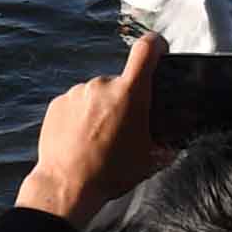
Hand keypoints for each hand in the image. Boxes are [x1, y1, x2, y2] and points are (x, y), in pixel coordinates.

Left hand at [15, 46, 169, 225]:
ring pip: (97, 94)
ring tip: (98, 139)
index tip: (159, 49)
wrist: (66, 185)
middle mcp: (102, 85)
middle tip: (122, 129)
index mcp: (129, 93)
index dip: (156, 45)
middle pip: (121, 82)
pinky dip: (80, 116)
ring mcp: (77, 92)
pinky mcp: (58, 102)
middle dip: (124, 100)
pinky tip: (80, 139)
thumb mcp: (149, 159)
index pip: (147, 50)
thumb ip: (165, 144)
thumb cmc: (110, 173)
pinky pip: (76, 103)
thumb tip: (173, 144)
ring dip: (100, 109)